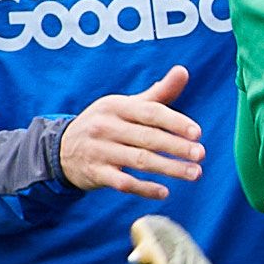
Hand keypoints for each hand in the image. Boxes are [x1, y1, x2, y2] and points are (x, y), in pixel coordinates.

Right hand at [58, 64, 203, 197]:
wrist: (62, 148)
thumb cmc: (107, 124)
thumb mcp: (126, 105)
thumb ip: (158, 93)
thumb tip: (183, 70)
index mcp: (117, 106)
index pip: (150, 112)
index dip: (175, 122)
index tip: (198, 133)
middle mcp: (106, 126)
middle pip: (147, 138)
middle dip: (177, 147)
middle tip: (201, 155)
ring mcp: (99, 150)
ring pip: (139, 160)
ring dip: (169, 168)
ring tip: (195, 174)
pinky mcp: (95, 173)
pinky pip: (123, 183)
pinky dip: (144, 188)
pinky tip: (164, 192)